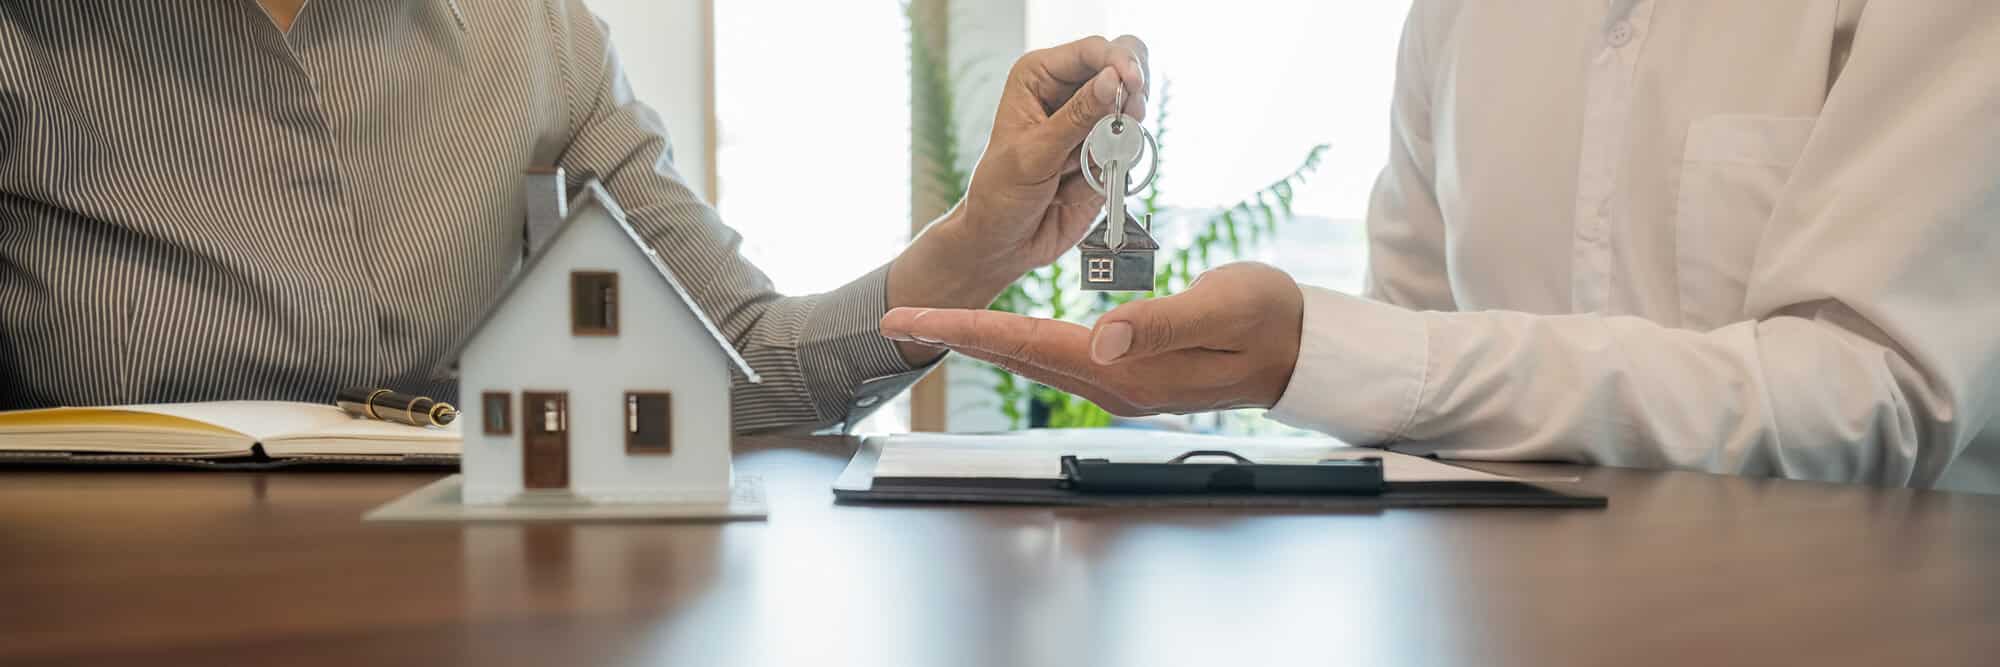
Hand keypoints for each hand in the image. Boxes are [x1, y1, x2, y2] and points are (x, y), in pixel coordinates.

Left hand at [879, 263, 1304, 415]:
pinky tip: (999, 335)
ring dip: (978, 342)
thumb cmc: (1269, 318)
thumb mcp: (1221, 308)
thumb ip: (1160, 323)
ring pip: (1031, 361)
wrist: (1302, 347)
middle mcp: (1114, 384)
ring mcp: (1119, 384)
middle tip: (894, 320)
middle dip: (953, 337)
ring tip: (931, 325)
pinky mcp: (1129, 373)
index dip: (966, 330)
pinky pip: (1055, 359)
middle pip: (1015, 358)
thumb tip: (1098, 338)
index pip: (1028, 345)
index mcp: (1128, 369)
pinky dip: (1016, 344)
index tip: (914, 320)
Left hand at [885, 34, 1150, 363]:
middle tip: (1132, 114)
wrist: (1004, 243)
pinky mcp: (1104, 151)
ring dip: (1127, 130)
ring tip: (1104, 155)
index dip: (1118, 61)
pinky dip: (1126, 158)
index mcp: (1038, 77)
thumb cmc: (1000, 196)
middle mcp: (1066, 92)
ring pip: (1133, 105)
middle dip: (1132, 89)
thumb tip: (1112, 82)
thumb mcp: (1034, 156)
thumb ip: (1076, 118)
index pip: (1091, 51)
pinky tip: (1101, 174)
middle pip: (1121, 66)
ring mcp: (1089, 121)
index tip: (1132, 85)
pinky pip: (1132, 144)